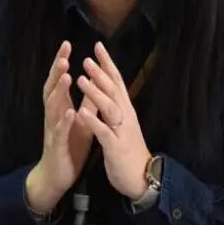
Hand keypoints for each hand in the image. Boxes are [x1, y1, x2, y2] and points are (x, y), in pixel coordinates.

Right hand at [25, 41, 97, 212]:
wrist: (57, 175)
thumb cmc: (69, 146)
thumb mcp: (81, 120)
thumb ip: (86, 102)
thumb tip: (93, 81)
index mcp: (61, 108)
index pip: (60, 80)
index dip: (62, 62)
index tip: (68, 44)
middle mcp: (54, 115)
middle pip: (52, 87)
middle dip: (58, 70)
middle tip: (64, 53)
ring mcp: (53, 129)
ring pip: (53, 106)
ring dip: (60, 90)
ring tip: (67, 75)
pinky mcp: (56, 145)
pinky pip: (59, 131)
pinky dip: (64, 120)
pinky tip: (70, 111)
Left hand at [76, 42, 150, 199]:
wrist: (142, 178)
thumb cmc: (129, 150)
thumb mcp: (123, 124)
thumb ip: (116, 106)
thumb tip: (110, 87)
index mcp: (125, 110)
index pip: (117, 81)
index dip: (108, 64)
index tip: (98, 46)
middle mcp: (125, 117)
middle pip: (113, 90)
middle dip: (100, 73)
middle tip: (87, 58)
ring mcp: (121, 131)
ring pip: (109, 108)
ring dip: (96, 93)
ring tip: (81, 79)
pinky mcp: (116, 147)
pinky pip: (104, 132)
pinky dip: (94, 122)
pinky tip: (83, 113)